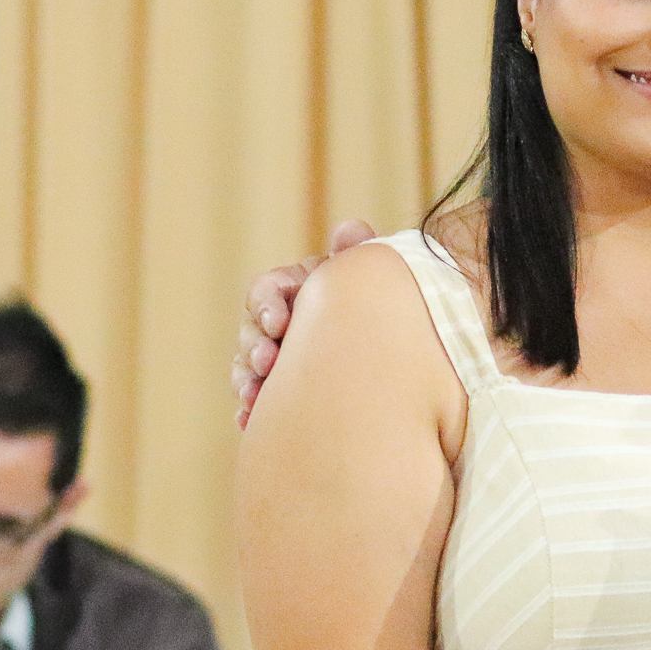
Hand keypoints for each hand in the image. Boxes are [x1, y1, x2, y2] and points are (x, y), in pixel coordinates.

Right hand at [234, 219, 377, 426]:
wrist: (404, 352)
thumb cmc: (385, 305)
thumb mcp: (372, 277)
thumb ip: (358, 256)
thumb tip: (350, 229)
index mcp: (298, 288)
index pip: (268, 289)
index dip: (267, 304)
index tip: (278, 322)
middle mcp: (282, 321)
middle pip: (252, 329)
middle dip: (254, 345)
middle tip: (267, 362)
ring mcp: (279, 357)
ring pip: (248, 365)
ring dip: (246, 379)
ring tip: (254, 396)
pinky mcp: (282, 389)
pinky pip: (258, 399)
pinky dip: (250, 409)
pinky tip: (247, 419)